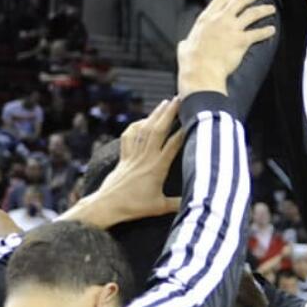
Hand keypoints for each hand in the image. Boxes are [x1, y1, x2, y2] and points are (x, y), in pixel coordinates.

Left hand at [63, 98, 181, 227]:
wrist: (107, 205)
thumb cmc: (134, 207)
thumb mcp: (160, 207)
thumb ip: (179, 203)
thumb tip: (199, 203)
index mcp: (157, 168)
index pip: (173, 145)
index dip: (183, 132)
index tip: (193, 120)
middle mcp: (145, 157)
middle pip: (158, 130)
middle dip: (169, 113)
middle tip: (179, 99)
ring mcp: (133, 155)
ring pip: (144, 129)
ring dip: (155, 114)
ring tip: (165, 103)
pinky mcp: (124, 156)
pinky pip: (129, 136)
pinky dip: (136, 125)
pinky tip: (142, 120)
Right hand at [177, 0, 275, 97]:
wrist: (201, 72)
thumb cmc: (191, 62)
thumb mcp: (185, 46)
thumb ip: (187, 42)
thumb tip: (185, 44)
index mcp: (206, 18)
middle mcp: (220, 20)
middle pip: (239, 0)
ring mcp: (231, 29)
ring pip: (252, 13)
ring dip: (263, 9)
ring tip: (271, 7)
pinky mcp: (241, 41)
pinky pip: (257, 33)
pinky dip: (266, 31)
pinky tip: (272, 30)